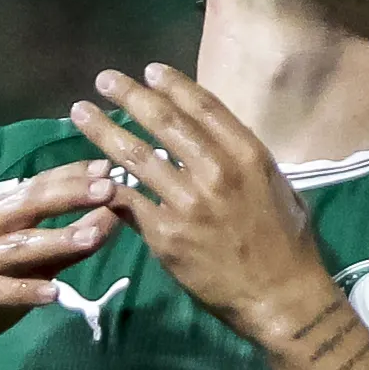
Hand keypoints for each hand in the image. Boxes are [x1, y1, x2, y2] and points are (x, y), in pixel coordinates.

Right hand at [0, 161, 118, 369]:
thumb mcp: (31, 271)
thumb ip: (66, 248)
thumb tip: (110, 221)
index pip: (34, 188)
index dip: (69, 177)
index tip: (106, 169)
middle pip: (25, 206)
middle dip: (67, 195)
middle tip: (107, 189)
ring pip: (14, 246)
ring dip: (54, 240)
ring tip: (91, 238)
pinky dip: (25, 290)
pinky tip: (54, 294)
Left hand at [70, 64, 335, 351]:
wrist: (281, 299)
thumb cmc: (288, 246)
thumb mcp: (279, 189)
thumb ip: (246, 163)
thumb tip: (221, 145)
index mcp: (248, 155)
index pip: (203, 106)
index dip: (173, 84)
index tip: (150, 70)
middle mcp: (216, 170)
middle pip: (164, 121)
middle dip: (129, 96)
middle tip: (104, 80)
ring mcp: (188, 202)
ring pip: (135, 157)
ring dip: (103, 131)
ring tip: (80, 113)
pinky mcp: (166, 235)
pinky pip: (127, 202)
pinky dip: (106, 187)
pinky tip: (88, 174)